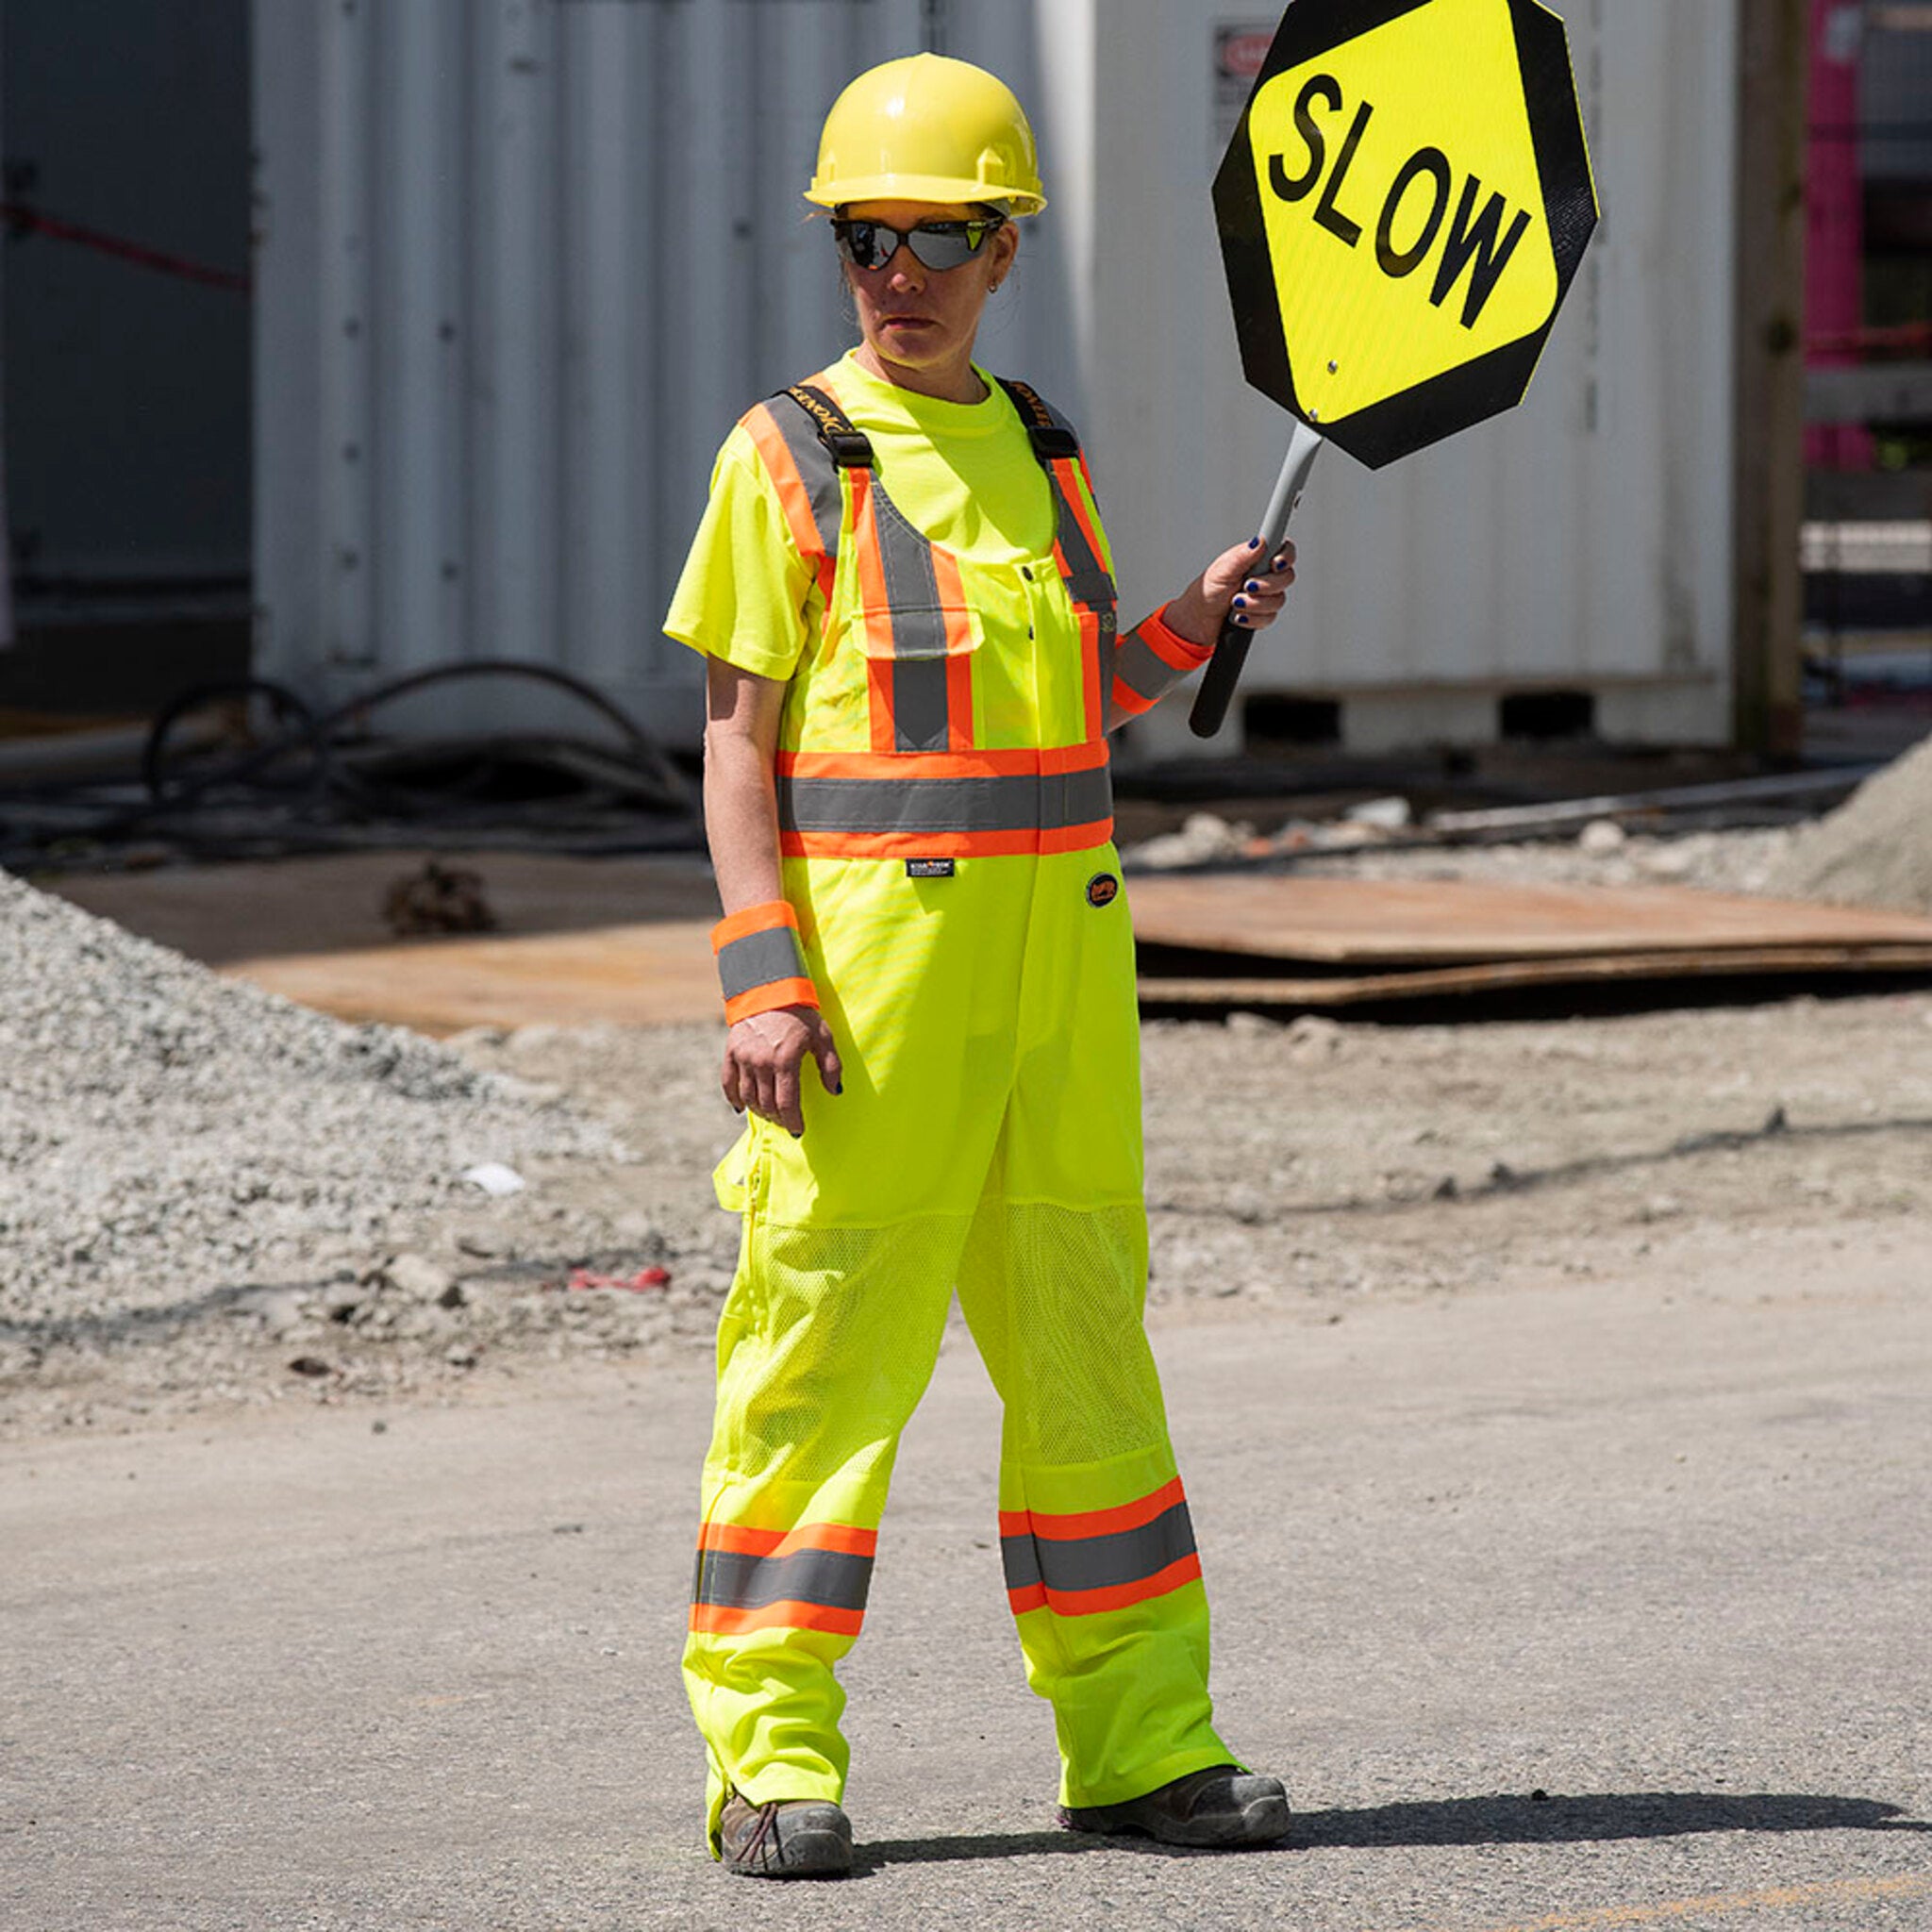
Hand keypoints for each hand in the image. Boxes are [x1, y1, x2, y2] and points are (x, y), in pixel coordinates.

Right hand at [721, 1005, 842, 1136]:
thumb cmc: (801, 1014)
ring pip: (748, 1096)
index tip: (798, 1131)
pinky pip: (728, 1082)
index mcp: (785, 1060)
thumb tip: (835, 1091)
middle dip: (778, 1118)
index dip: (793, 1121)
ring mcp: (744, 1058)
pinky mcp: (731, 1052)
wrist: (770, 989)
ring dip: (759, 1110)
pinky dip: (733, 1098)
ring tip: (770, 1114)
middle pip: (767, 1104)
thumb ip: (831, 1065)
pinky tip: (741, 1108)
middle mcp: (762, 1062)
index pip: (787, 1103)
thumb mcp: (824, 1036)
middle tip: (786, 1122)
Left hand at [1162, 537, 1297, 648]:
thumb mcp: (1223, 569)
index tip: (1275, 564)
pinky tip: (1239, 616)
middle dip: (1267, 585)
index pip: (1284, 551)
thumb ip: (1242, 556)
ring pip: (1278, 600)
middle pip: (1287, 577)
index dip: (1286, 557)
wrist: (1199, 617)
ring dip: (1255, 604)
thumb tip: (1259, 542)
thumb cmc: (1208, 589)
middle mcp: (1264, 576)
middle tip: (1247, 586)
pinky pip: (1269, 618)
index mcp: (1257, 559)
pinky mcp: (1263, 614)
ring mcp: (1265, 596)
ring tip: (1236, 603)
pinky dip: (1252, 618)